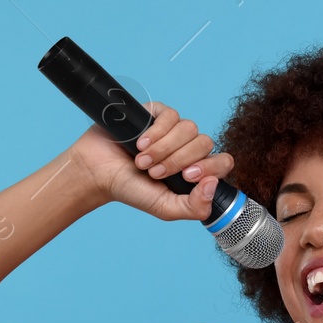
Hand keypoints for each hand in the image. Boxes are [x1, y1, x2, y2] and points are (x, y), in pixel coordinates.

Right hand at [66, 102, 236, 221]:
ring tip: (143, 161)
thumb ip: (194, 207)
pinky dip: (155, 133)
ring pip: (189, 128)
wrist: (99, 173)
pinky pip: (171, 116)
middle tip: (155, 173)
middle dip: (179, 160)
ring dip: (164, 149)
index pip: (223, 161)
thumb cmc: (132, 190)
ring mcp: (174, 129)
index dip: (210, 166)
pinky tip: (140, 144)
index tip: (187, 176)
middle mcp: (188, 147)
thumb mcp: (166, 208)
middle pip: (205, 143)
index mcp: (196, 169)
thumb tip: (213, 183)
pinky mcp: (158, 114)